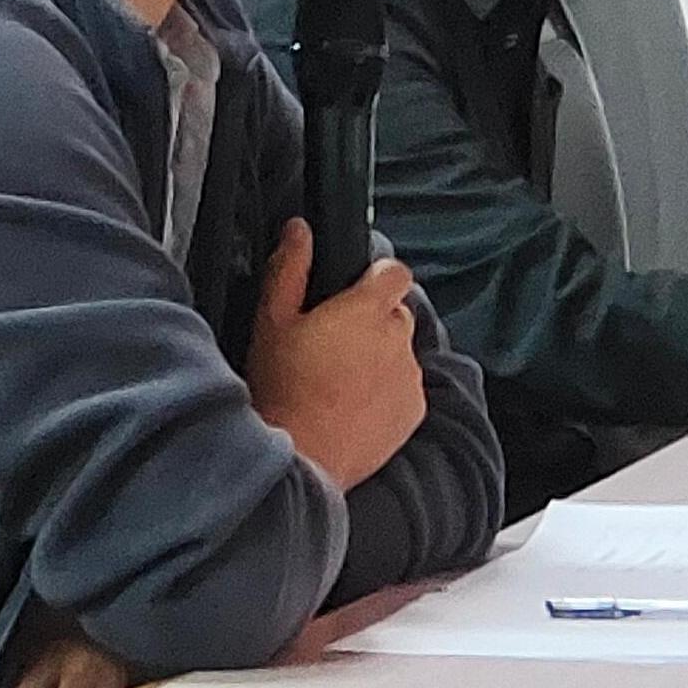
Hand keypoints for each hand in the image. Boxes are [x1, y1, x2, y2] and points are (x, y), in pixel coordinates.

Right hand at [246, 221, 426, 489]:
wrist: (301, 458)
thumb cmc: (282, 387)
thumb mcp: (272, 321)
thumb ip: (289, 268)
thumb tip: (299, 230)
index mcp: (367, 309)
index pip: (395, 271)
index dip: (378, 275)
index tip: (356, 289)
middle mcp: (398, 338)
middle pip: (396, 313)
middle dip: (372, 321)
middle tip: (333, 344)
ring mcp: (410, 376)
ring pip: (401, 352)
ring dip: (380, 358)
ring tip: (339, 381)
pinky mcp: (414, 411)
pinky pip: (405, 388)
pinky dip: (386, 392)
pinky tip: (352, 406)